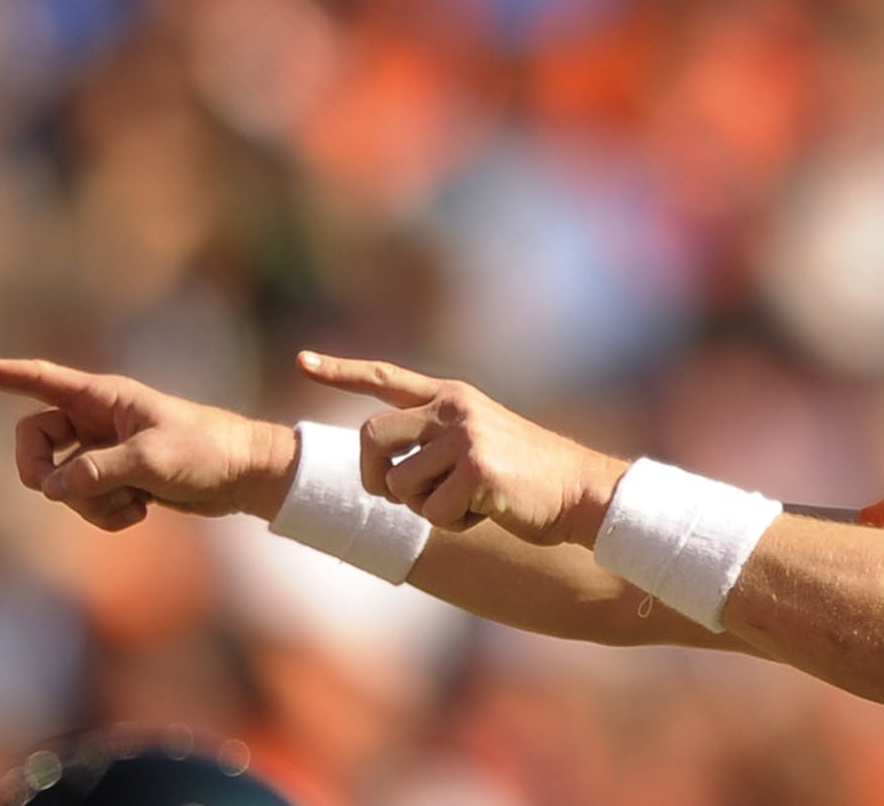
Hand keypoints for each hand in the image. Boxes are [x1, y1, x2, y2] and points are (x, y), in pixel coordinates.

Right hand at [0, 357, 298, 530]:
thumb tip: (52, 488)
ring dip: (86, 503)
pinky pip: (85, 503)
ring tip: (132, 503)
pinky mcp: (118, 481)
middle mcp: (98, 421)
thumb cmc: (207, 452)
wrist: (246, 476)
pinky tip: (141, 512)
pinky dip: (105, 515)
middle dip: (42, 474)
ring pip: (60, 482)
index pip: (39, 380)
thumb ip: (97, 471)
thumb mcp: (151, 460)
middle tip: (64, 491)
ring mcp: (106, 452)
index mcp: (104, 398)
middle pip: (34, 444)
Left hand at [296, 351, 628, 545]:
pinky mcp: (478, 469)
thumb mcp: (481, 442)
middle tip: (397, 497)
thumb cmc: (529, 478)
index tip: (302, 361)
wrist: (582, 491)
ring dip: (422, 508)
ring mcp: (465, 436)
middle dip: (374, 476)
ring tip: (465, 504)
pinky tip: (485, 512)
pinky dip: (453, 523)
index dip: (340, 371)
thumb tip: (386, 470)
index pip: (386, 378)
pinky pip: (432, 510)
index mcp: (453, 397)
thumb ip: (436, 442)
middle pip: (370, 436)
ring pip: (398, 483)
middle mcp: (454, 409)